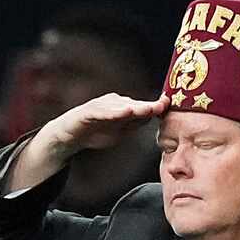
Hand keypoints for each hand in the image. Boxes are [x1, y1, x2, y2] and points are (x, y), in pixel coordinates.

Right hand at [7, 93, 166, 191]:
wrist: (69, 136)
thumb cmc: (97, 131)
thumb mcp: (122, 131)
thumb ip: (137, 123)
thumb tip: (155, 116)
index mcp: (123, 106)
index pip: (142, 107)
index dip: (155, 106)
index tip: (170, 105)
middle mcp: (113, 102)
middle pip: (134, 104)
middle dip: (148, 105)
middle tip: (163, 105)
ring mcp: (100, 106)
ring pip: (119, 106)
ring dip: (133, 107)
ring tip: (146, 109)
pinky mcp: (86, 112)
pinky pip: (100, 111)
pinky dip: (112, 111)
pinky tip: (123, 112)